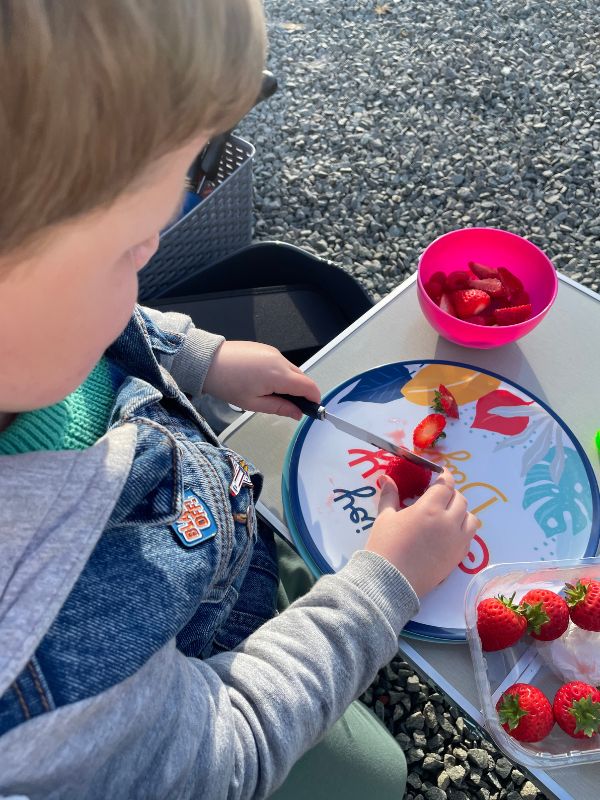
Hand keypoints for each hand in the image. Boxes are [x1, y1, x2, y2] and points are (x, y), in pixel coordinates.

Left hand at [203, 341, 320, 419]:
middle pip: (302, 378)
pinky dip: (281, 373)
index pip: (308, 386)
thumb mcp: (254, 403)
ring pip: (292, 370)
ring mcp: (273, 352)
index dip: (314, 399)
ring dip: (290, 382)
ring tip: (273, 395)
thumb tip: (297, 413)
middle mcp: (279, 360)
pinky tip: (265, 382)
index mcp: (279, 375)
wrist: (208, 363)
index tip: (313, 409)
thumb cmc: (227, 383)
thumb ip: (280, 408)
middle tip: (291, 407)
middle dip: (302, 392)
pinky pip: (281, 363)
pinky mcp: (265, 348)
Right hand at [365, 468, 478, 597]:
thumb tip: (385, 478)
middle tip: (439, 497)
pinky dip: (463, 532)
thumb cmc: (385, 546)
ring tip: (448, 516)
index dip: (445, 477)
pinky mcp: (458, 558)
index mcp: (429, 509)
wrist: (390, 582)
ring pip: (471, 519)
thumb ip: (389, 495)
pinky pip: (469, 538)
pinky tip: (448, 534)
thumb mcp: (384, 518)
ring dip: (461, 513)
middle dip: (451, 494)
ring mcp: (456, 541)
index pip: (446, 485)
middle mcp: (448, 522)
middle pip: (461, 500)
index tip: (441, 474)